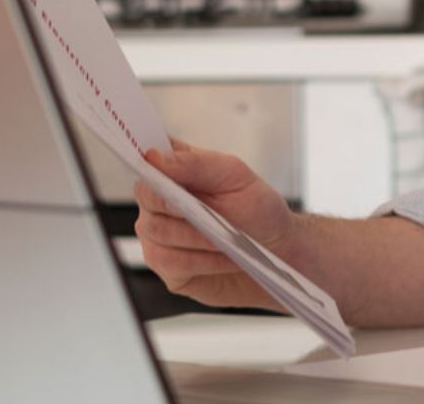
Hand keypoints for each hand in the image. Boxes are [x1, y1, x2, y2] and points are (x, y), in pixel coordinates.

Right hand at [135, 138, 302, 310]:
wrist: (276, 251)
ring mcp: (158, 235)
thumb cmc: (256, 208)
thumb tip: (155, 157)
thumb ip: (196, 163)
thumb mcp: (236, 176)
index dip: (150, 163)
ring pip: (158, 232)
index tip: (163, 168)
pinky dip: (203, 260)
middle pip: (149, 198)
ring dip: (198, 236)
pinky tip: (225, 257)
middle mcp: (158, 201)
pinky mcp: (167, 267)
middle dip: (183, 207)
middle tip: (215, 213)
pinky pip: (171, 262)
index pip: (147, 159)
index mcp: (173, 170)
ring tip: (228, 238)